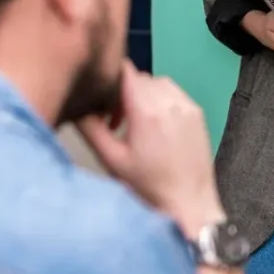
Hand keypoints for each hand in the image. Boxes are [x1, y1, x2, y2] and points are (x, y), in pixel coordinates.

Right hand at [76, 60, 222, 235]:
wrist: (188, 202)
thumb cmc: (147, 185)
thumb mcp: (111, 159)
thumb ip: (90, 128)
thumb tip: (76, 105)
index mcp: (146, 110)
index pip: (126, 71)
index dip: (110, 78)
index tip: (101, 97)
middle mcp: (169, 101)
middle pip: (140, 78)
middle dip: (124, 92)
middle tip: (115, 121)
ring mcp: (187, 105)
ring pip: (158, 83)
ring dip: (144, 95)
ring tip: (136, 123)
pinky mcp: (198, 112)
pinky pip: (175, 93)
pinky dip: (161, 100)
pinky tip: (156, 125)